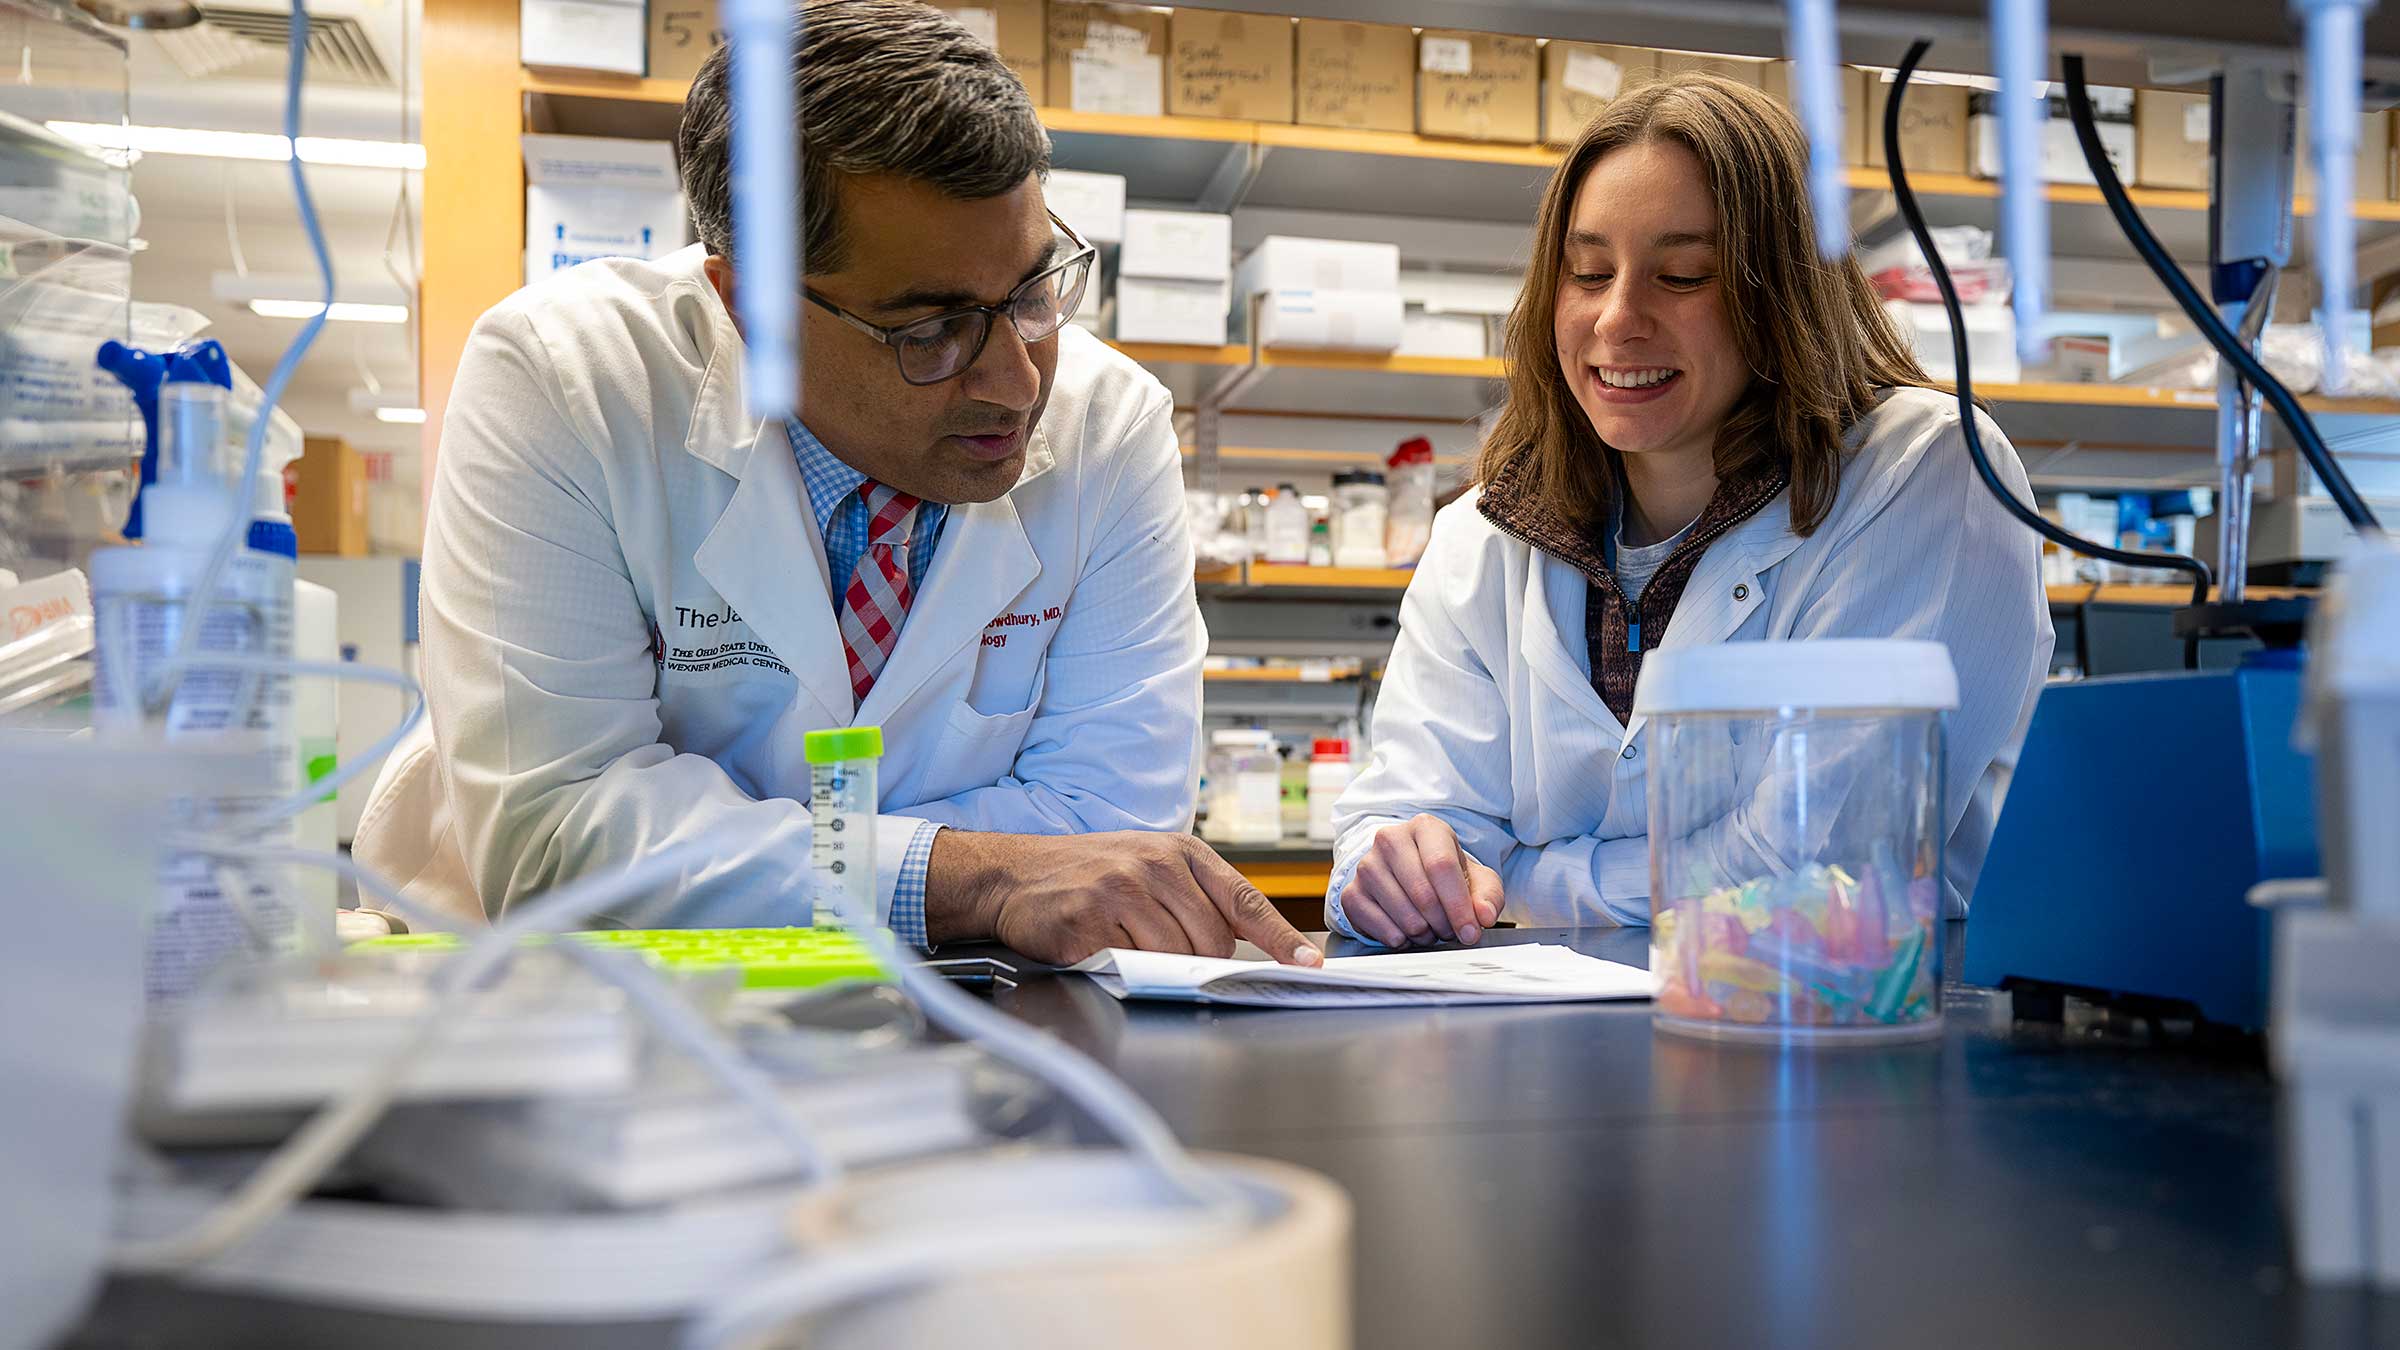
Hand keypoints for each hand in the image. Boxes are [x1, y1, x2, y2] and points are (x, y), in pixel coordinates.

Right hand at [926, 830, 1323, 968]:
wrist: (1015, 874)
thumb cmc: (1089, 875)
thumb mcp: (1149, 867)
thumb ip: (1195, 899)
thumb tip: (1244, 950)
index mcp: (1180, 852)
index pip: (1244, 899)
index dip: (1281, 937)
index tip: (1308, 963)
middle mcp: (1155, 867)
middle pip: (1214, 941)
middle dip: (1199, 960)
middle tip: (1160, 947)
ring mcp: (1121, 892)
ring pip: (1176, 958)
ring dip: (1159, 965)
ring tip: (1126, 942)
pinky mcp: (1089, 923)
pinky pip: (1131, 966)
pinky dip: (1121, 966)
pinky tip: (1101, 944)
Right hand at [1338, 814, 1503, 947]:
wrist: (1405, 875)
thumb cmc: (1444, 876)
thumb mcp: (1476, 880)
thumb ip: (1488, 896)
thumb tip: (1484, 916)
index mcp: (1425, 828)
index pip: (1441, 866)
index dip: (1459, 905)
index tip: (1471, 932)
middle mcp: (1390, 839)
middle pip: (1422, 892)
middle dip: (1443, 923)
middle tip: (1451, 931)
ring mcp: (1366, 866)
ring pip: (1402, 913)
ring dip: (1423, 933)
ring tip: (1430, 929)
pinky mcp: (1350, 892)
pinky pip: (1377, 926)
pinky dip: (1399, 938)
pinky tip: (1407, 932)